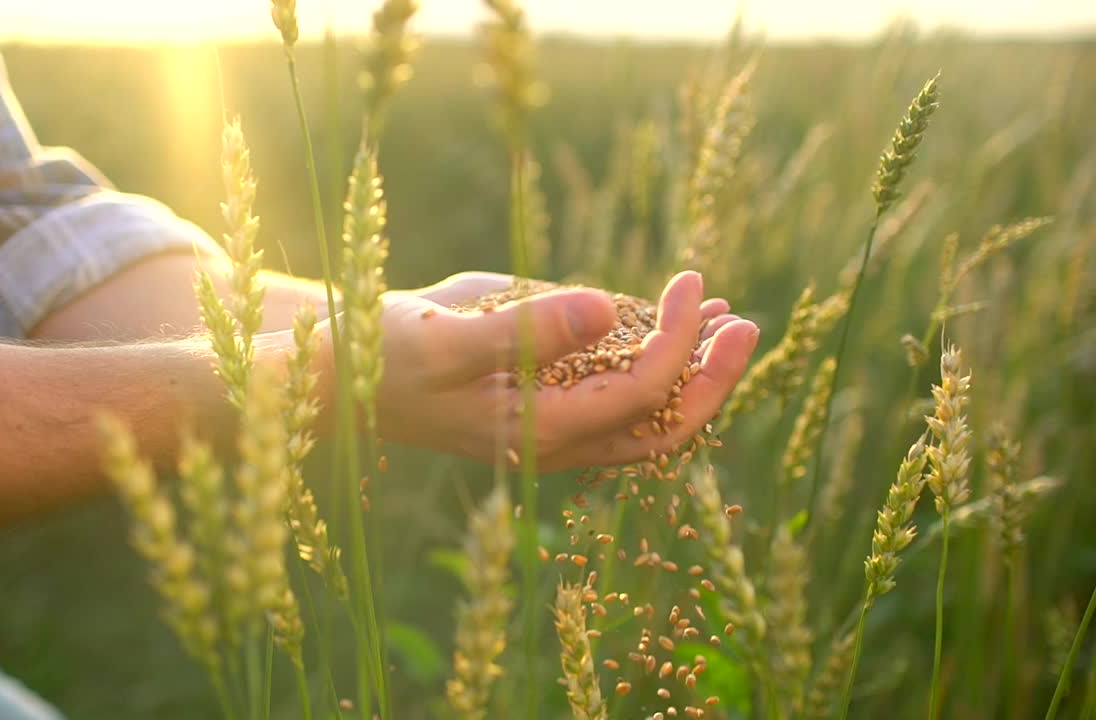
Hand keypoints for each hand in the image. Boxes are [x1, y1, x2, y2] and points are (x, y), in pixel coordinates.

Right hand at [336, 270, 757, 470]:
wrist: (351, 372)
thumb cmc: (387, 359)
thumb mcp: (447, 342)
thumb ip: (525, 332)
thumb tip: (608, 308)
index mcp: (541, 432)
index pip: (638, 397)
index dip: (679, 345)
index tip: (692, 286)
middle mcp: (561, 432)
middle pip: (664, 422)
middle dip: (713, 376)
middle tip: (749, 324)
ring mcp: (559, 411)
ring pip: (650, 406)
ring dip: (696, 365)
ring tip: (733, 316)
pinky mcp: (550, 383)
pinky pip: (619, 377)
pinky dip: (657, 347)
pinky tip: (683, 308)